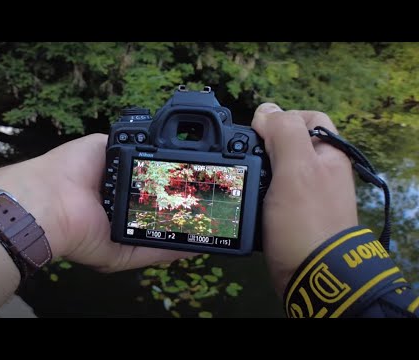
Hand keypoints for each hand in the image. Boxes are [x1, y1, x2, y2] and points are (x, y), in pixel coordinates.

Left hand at [0, 134, 193, 272]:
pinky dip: (171, 252)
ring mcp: (118, 236)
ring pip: (154, 236)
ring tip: (204, 227)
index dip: (164, 188)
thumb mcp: (103, 146)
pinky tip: (195, 247)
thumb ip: (127, 145)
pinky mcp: (119, 254)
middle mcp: (116, 214)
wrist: (51, 200)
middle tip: (200, 207)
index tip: (186, 184)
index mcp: (111, 189)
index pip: (144, 190)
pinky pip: (150, 254)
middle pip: (151, 214)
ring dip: (177, 233)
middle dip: (175, 211)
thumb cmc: (73, 168)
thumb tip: (150, 140)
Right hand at [251, 104, 357, 295]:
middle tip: (246, 157)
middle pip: (288, 142)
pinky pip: (269, 189)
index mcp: (328, 153)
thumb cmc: (306, 219)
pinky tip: (243, 193)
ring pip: (275, 166)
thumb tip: (265, 109)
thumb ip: (285, 132)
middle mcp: (318, 170)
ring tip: (239, 175)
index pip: (307, 117)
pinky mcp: (288, 212)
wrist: (310, 275)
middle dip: (264, 144)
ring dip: (256, 166)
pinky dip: (255, 187)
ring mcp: (303, 192)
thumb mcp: (297, 169)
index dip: (282, 118)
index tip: (260, 134)